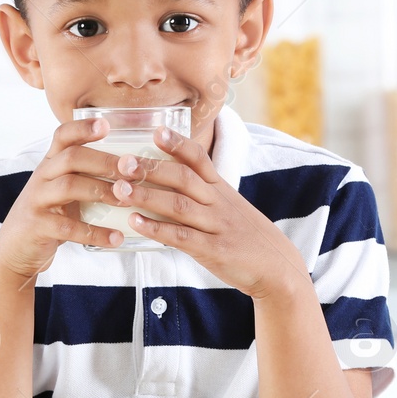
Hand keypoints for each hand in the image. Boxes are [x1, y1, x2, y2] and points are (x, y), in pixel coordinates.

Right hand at [0, 117, 128, 282]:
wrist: (15, 249)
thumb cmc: (49, 215)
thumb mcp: (62, 190)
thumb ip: (85, 176)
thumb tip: (132, 169)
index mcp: (50, 164)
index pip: (62, 136)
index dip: (82, 128)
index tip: (106, 125)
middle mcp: (42, 177)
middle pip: (71, 158)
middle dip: (104, 161)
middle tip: (132, 170)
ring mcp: (36, 200)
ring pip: (69, 186)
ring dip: (101, 191)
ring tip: (126, 201)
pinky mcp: (37, 226)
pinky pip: (68, 227)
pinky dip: (94, 233)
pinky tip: (115, 238)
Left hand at [110, 126, 309, 300]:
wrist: (277, 267)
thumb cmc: (246, 236)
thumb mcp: (229, 206)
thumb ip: (203, 192)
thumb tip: (167, 180)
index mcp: (220, 189)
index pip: (199, 159)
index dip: (178, 143)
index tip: (156, 130)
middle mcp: (218, 203)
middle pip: (183, 178)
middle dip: (151, 168)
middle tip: (122, 161)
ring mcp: (216, 226)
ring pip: (178, 205)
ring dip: (146, 196)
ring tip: (119, 189)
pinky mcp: (213, 250)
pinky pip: (181, 236)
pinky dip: (156, 229)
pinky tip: (135, 223)